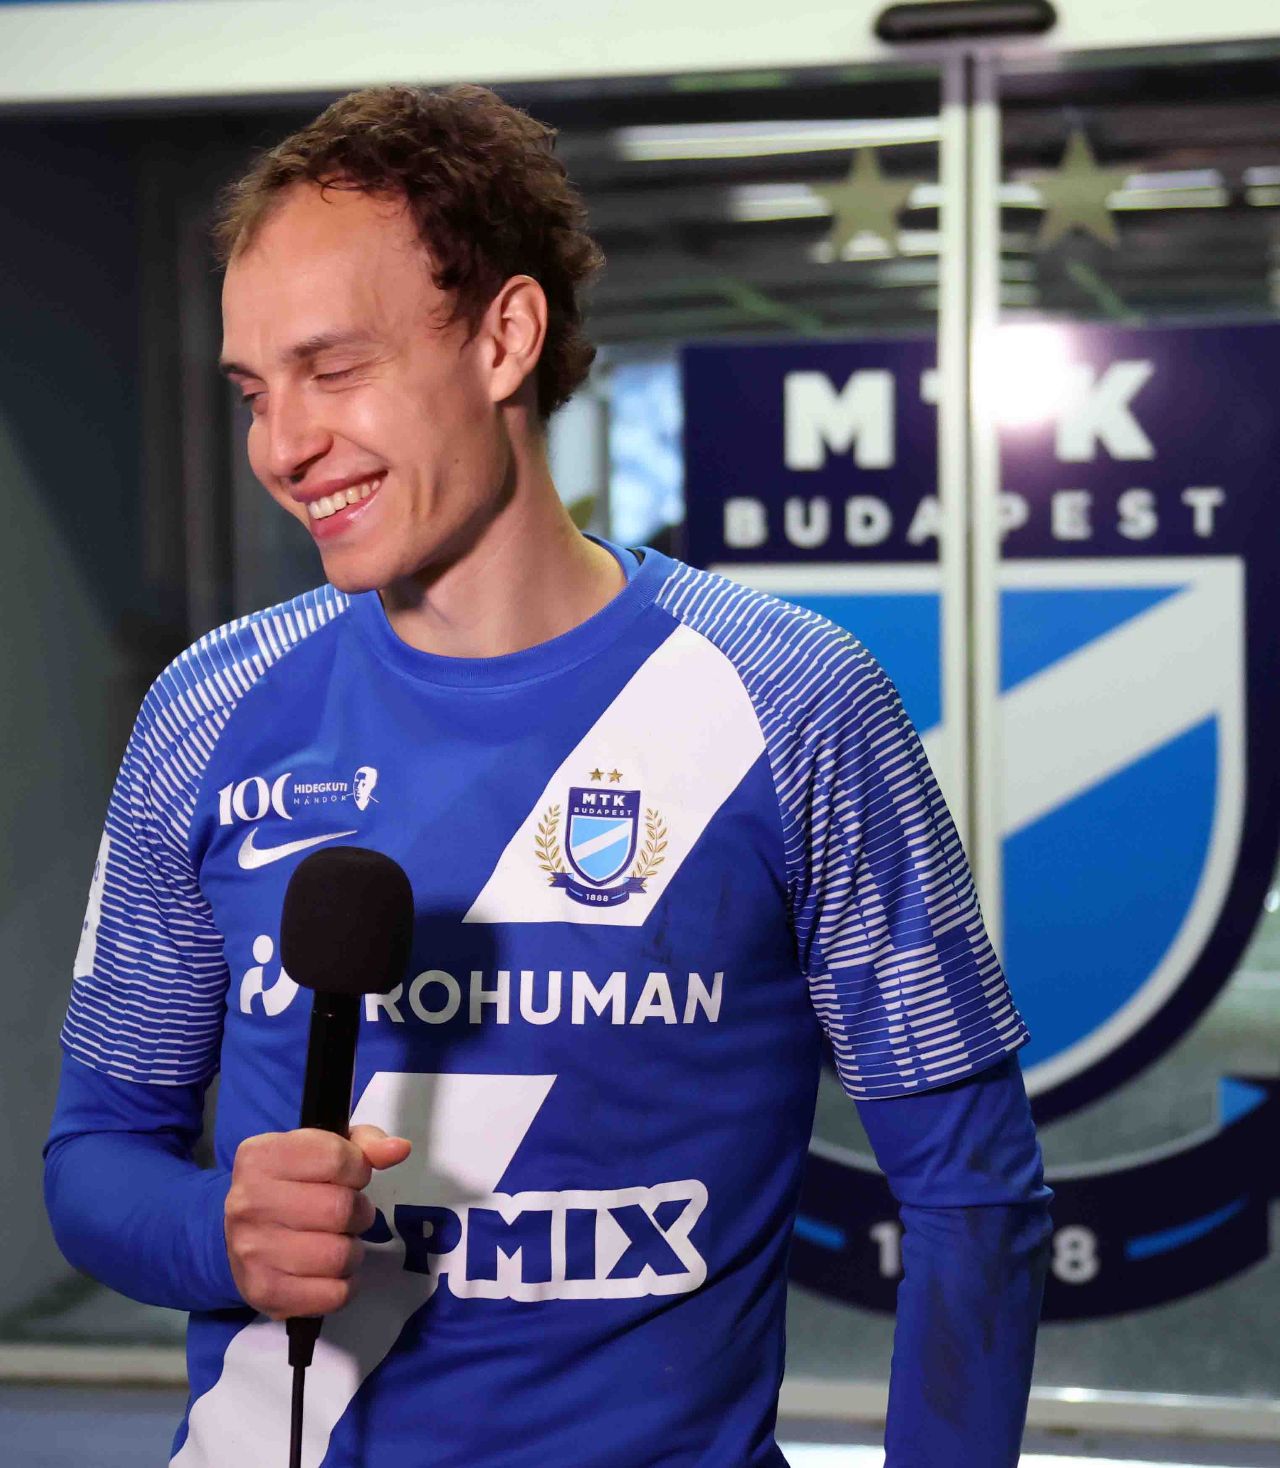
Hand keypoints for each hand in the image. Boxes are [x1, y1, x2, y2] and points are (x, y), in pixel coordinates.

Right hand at [225, 1124, 410, 1319]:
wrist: (241, 1236)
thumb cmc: (291, 1185)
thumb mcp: (322, 1150)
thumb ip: (364, 1143)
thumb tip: (399, 1149)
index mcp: (261, 1157)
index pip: (336, 1159)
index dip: (358, 1169)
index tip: (351, 1177)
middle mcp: (248, 1202)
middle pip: (340, 1209)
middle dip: (359, 1212)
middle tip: (350, 1214)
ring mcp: (252, 1251)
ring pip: (339, 1256)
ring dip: (352, 1251)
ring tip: (339, 1242)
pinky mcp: (264, 1292)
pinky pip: (333, 1295)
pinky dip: (345, 1285)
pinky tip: (331, 1271)